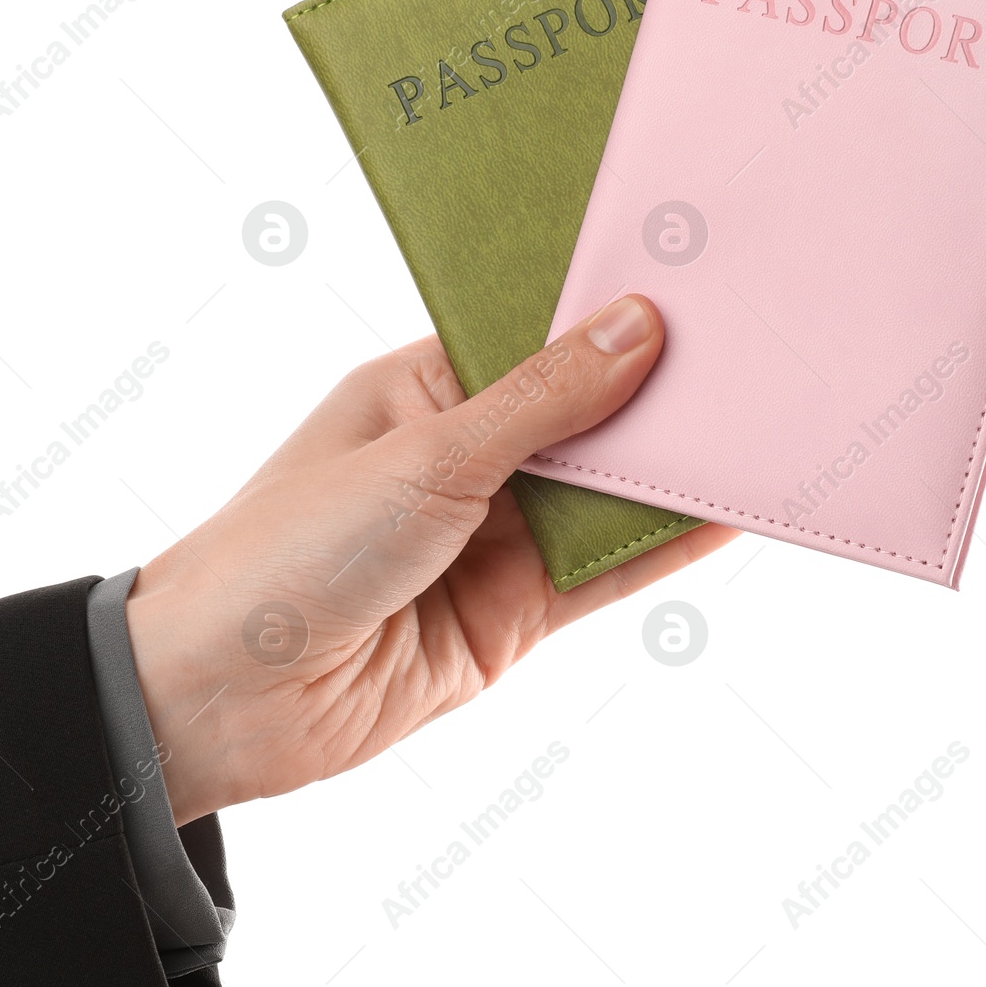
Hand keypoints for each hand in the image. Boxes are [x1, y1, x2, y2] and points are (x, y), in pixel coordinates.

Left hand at [124, 294, 736, 824]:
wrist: (223, 700)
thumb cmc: (287, 550)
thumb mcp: (425, 456)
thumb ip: (542, 402)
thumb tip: (637, 327)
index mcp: (421, 390)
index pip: (536, 341)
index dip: (610, 319)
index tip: (695, 286)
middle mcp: (461, 459)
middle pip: (581, 420)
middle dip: (654, 396)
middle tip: (755, 351)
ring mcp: (488, 540)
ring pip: (599, 498)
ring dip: (667, 474)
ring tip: (762, 425)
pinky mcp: (509, 618)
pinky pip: (601, 575)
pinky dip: (661, 550)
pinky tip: (724, 517)